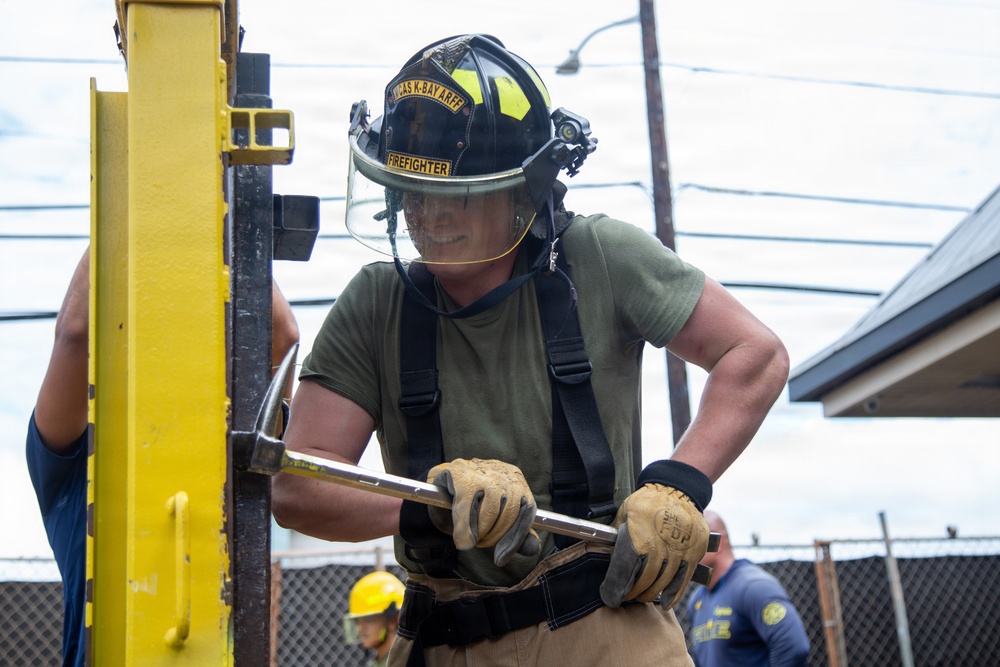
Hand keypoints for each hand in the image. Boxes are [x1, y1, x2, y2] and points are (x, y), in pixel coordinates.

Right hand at [427, 458, 540, 566]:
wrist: (437, 494)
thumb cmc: (471, 509)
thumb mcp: (495, 524)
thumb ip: (514, 536)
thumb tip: (534, 549)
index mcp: (516, 481)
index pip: (528, 509)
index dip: (516, 537)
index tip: (501, 558)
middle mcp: (502, 472)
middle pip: (509, 510)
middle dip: (495, 535)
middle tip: (480, 543)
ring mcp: (480, 470)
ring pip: (489, 508)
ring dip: (480, 532)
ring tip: (470, 539)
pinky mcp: (459, 472)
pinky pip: (465, 505)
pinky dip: (464, 528)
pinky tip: (461, 540)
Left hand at [599, 483, 709, 609]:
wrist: (677, 488)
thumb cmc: (647, 501)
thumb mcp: (626, 512)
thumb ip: (618, 534)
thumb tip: (609, 555)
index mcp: (639, 538)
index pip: (625, 572)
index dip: (616, 588)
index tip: (611, 596)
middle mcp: (660, 547)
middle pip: (645, 581)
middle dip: (634, 593)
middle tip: (627, 598)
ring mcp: (679, 551)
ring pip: (664, 583)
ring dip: (651, 594)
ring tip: (643, 598)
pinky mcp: (694, 552)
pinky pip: (683, 579)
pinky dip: (674, 594)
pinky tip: (665, 602)